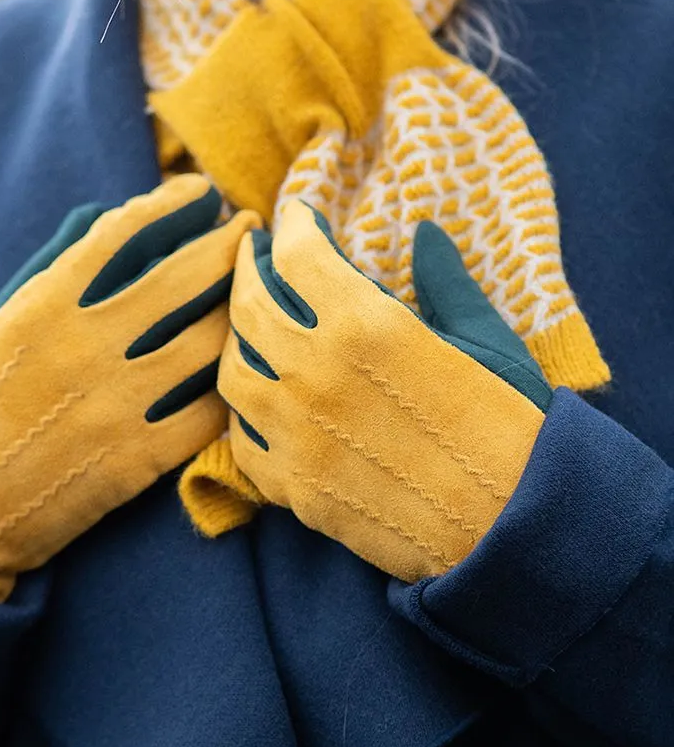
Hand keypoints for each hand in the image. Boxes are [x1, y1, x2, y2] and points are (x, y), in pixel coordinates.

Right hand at [0, 176, 260, 600]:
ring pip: (210, 342)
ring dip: (243, 309)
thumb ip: (46, 277)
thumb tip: (109, 224)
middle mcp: (84, 349)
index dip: (173, 203)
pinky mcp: (136, 463)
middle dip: (230, 243)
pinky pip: (208, 413)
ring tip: (258, 294)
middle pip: (185, 278)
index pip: (125, 232)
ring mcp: (115, 407)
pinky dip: (230, 385)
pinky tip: (242, 367)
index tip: (199, 193)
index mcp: (40, 308)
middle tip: (250, 229)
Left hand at [219, 200, 548, 581]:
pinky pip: (243, 441)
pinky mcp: (294, 489)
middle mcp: (315, 376)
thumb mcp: (486, 340)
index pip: (300, 254)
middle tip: (254, 254)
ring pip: (232, 372)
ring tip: (251, 328)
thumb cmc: (512, 427)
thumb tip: (425, 235)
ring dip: (237, 340)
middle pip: (249, 305)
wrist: (516, 530)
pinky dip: (246, 414)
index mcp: (366, 327)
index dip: (295, 224)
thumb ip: (445, 281)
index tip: (297, 216)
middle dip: (248, 267)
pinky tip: (261, 402)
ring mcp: (296, 437)